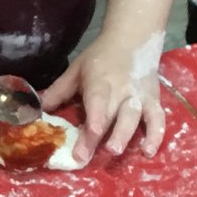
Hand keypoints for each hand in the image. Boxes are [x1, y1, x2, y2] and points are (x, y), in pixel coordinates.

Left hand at [44, 33, 165, 162]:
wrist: (133, 38)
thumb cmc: (100, 57)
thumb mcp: (77, 70)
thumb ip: (59, 91)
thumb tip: (38, 110)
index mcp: (100, 82)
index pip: (96, 103)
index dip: (93, 120)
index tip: (86, 135)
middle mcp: (121, 91)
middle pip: (111, 116)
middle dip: (99, 137)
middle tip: (86, 157)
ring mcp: (139, 97)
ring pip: (134, 117)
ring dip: (125, 135)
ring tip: (116, 152)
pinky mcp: (154, 101)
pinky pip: (158, 119)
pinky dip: (156, 136)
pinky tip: (148, 152)